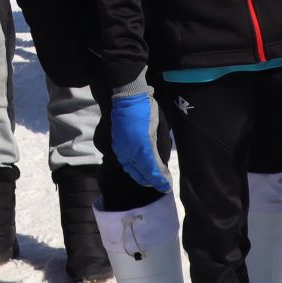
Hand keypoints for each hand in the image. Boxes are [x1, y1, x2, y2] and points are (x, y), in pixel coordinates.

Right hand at [110, 78, 171, 193]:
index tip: (167, 186)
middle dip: (151, 181)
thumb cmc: (146, 109)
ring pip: (131, 169)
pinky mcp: (114, 146)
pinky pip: (123, 162)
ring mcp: (120, 150)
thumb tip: (161, 162)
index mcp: (143, 149)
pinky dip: (131, 168)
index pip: (153, 172)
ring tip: (149, 179)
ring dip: (140, 176)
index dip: (160, 181)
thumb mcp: (160, 127)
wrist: (125, 96)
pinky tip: (136, 167)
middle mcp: (129, 153)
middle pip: (141, 174)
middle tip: (160, 183)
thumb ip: (161, 147)